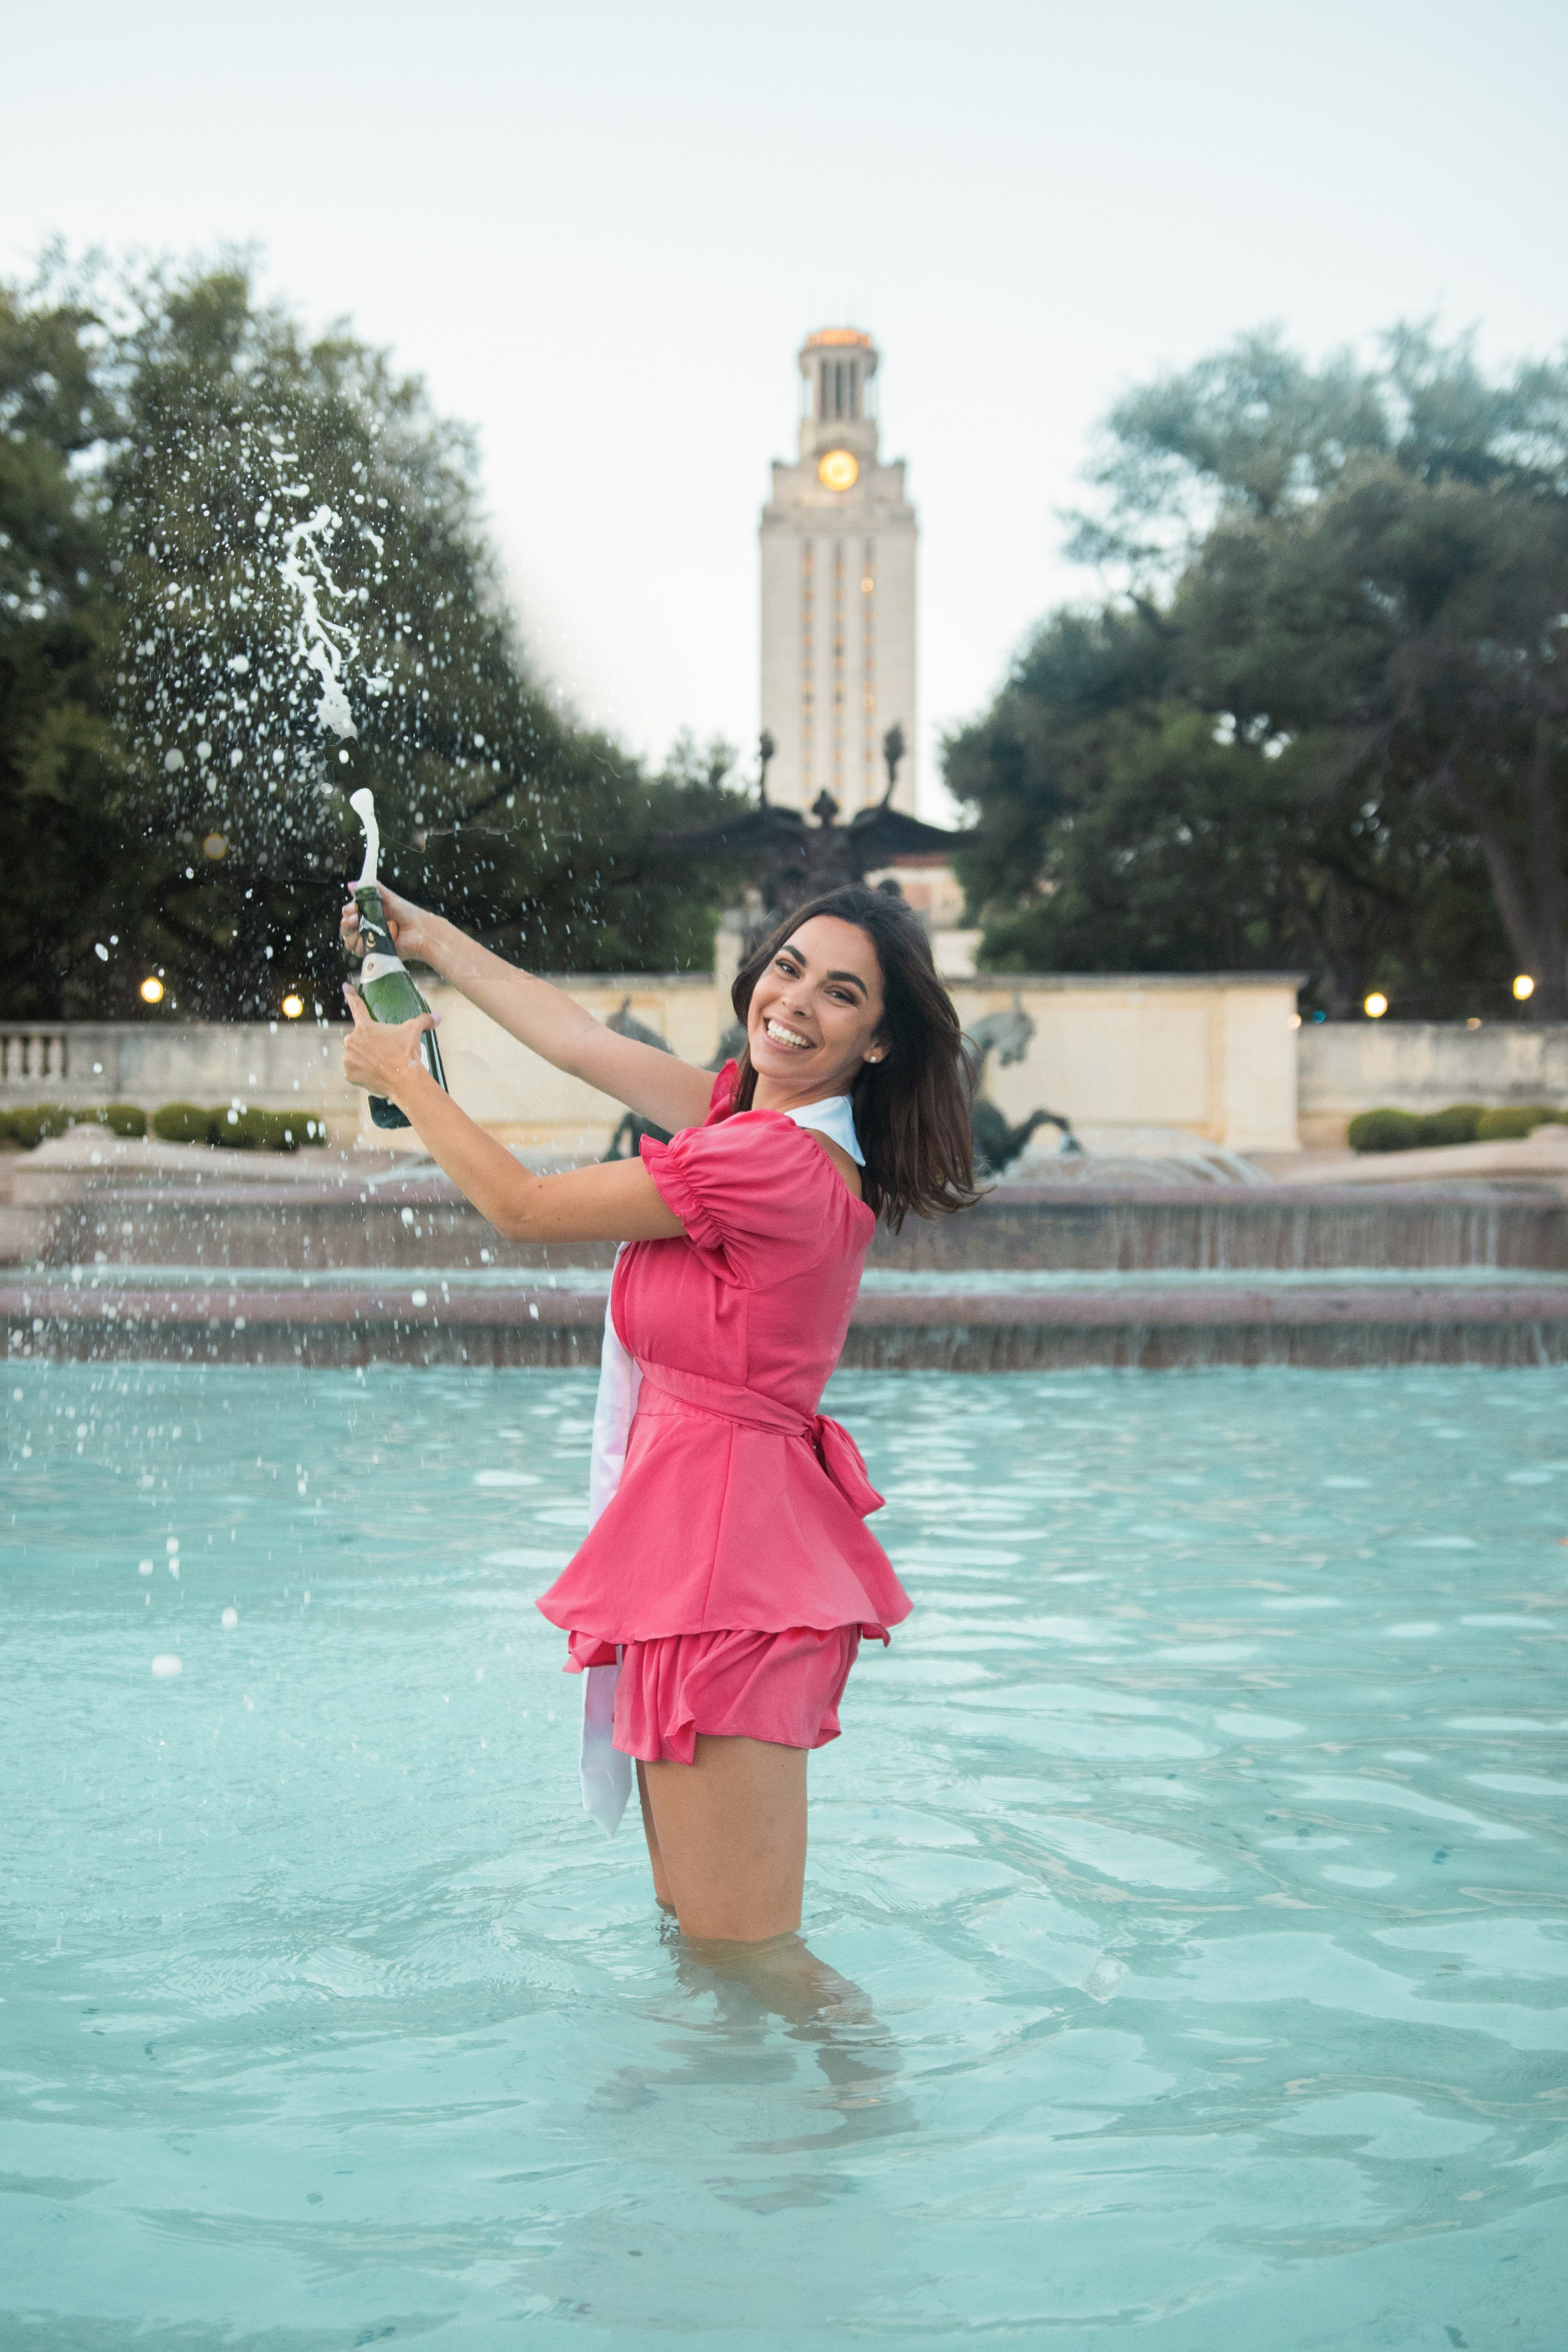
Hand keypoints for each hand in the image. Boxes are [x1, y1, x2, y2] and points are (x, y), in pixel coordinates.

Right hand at [339, 882, 440, 967]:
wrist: (421, 931)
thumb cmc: (408, 913)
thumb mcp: (389, 897)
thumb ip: (372, 889)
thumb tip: (351, 884)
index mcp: (368, 914)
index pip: (349, 913)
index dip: (348, 911)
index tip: (353, 907)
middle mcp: (367, 928)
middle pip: (346, 928)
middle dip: (346, 922)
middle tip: (354, 918)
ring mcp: (371, 940)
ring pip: (349, 941)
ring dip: (351, 934)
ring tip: (361, 927)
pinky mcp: (375, 952)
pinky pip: (359, 951)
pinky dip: (360, 945)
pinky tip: (368, 938)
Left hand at [342, 985, 440, 1104]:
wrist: (404, 1080)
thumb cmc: (406, 1053)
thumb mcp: (414, 1032)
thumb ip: (424, 1020)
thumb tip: (438, 1017)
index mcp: (365, 1027)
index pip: (357, 1007)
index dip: (351, 995)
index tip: (345, 986)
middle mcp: (352, 1040)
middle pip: (359, 1038)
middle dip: (369, 1044)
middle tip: (384, 1053)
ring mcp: (348, 1058)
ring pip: (355, 1055)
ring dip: (364, 1058)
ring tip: (381, 1065)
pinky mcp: (349, 1075)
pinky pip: (354, 1071)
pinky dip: (362, 1073)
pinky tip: (375, 1074)